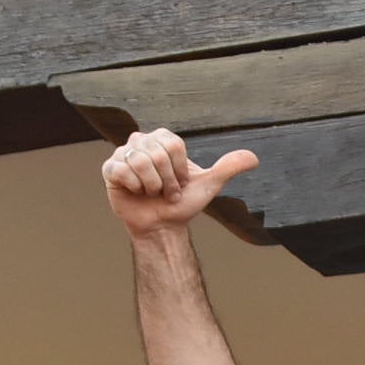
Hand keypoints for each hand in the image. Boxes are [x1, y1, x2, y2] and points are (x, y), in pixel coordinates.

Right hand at [100, 128, 259, 235]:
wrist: (162, 225)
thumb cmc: (183, 203)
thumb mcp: (209, 185)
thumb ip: (229, 168)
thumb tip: (254, 158)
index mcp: (164, 139)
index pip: (173, 145)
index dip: (180, 170)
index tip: (181, 183)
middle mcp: (143, 141)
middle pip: (157, 154)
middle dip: (167, 180)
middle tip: (167, 191)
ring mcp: (124, 153)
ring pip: (140, 162)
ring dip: (152, 186)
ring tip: (153, 193)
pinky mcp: (110, 169)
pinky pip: (122, 170)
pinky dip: (134, 186)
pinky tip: (137, 192)